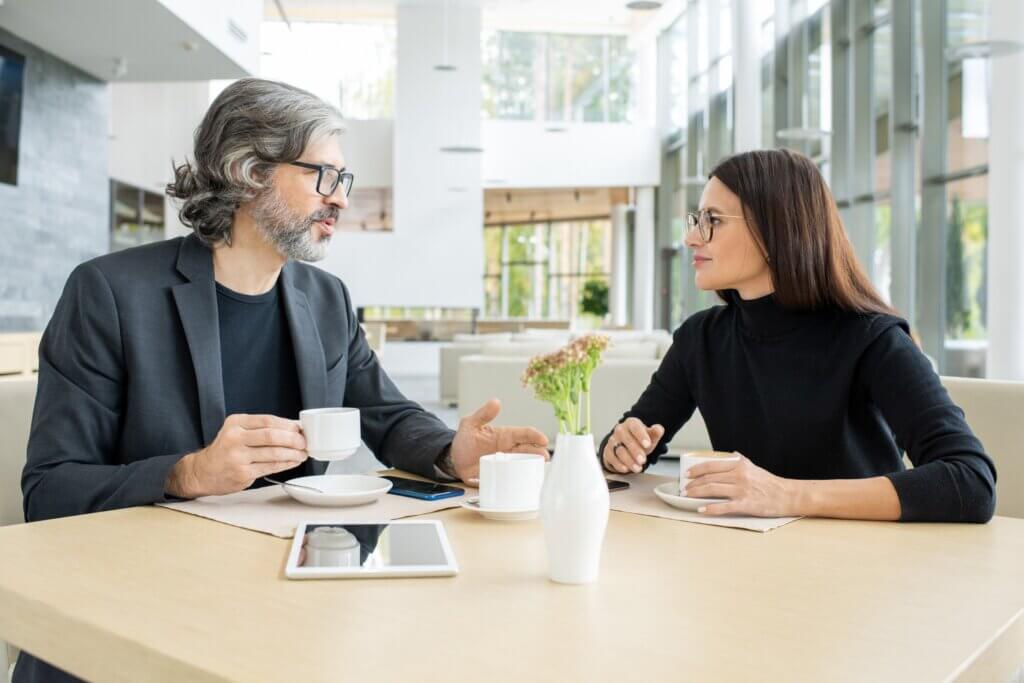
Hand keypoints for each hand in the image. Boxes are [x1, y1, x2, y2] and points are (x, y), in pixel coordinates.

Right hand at [165, 414, 307, 497]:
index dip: (287, 425)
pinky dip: (285, 464)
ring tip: (302, 454)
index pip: (268, 421)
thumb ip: (260, 428)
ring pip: (274, 453)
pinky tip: (293, 462)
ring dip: (293, 454)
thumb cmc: (224, 450)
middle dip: (293, 440)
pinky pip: (270, 467)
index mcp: (235, 423)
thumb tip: (292, 429)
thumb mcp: (236, 430)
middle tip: (304, 442)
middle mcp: (235, 438)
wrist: (202, 472)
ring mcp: (238, 457)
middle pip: (272, 436)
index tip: (299, 429)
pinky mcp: (243, 473)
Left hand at [449, 399, 548, 481]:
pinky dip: (521, 479)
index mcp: (505, 436)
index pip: (523, 434)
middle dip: (538, 453)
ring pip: (523, 464)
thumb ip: (483, 414)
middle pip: (528, 450)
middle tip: (545, 456)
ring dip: (532, 466)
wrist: (454, 459)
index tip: (543, 439)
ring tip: (539, 469)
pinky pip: (512, 478)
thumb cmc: (465, 440)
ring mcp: (505, 464)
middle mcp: (508, 450)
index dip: (534, 436)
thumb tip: (495, 402)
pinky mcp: (500, 475)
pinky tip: (526, 481)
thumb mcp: (470, 424)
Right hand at [602, 418, 664, 473]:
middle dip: (635, 451)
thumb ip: (655, 433)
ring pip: (619, 450)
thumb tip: (659, 429)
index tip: (647, 444)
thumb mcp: (649, 436)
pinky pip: (612, 458)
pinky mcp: (608, 452)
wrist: (626, 445)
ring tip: (638, 467)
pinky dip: (619, 465)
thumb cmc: (639, 439)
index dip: (641, 435)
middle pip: (626, 439)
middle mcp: (620, 430)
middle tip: (643, 459)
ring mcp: (613, 441)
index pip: (635, 427)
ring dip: (629, 460)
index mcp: (631, 423)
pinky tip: (626, 468)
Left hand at [684, 453, 796, 516]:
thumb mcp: (754, 466)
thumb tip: (729, 454)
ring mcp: (742, 490)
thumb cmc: (770, 482)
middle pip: (709, 478)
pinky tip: (701, 510)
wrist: (788, 495)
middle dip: (693, 484)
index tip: (687, 474)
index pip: (711, 465)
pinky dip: (710, 508)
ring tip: (688, 496)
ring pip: (713, 490)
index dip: (696, 470)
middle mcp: (739, 475)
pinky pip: (724, 506)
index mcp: (739, 465)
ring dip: (697, 493)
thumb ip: (739, 460)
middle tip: (684, 488)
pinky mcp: (746, 504)